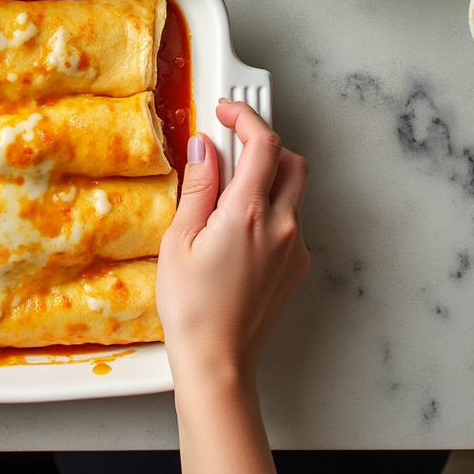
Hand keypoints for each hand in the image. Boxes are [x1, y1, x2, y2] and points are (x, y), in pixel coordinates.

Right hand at [156, 101, 309, 473]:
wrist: (217, 360)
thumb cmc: (191, 305)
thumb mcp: (179, 237)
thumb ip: (198, 186)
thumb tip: (204, 148)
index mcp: (249, 213)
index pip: (264, 145)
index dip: (245, 118)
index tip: (225, 112)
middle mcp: (281, 226)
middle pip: (292, 161)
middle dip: (264, 141)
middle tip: (231, 140)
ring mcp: (293, 248)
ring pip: (294, 191)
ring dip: (268, 173)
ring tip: (229, 182)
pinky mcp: (294, 267)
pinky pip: (290, 221)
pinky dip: (270, 206)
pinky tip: (237, 222)